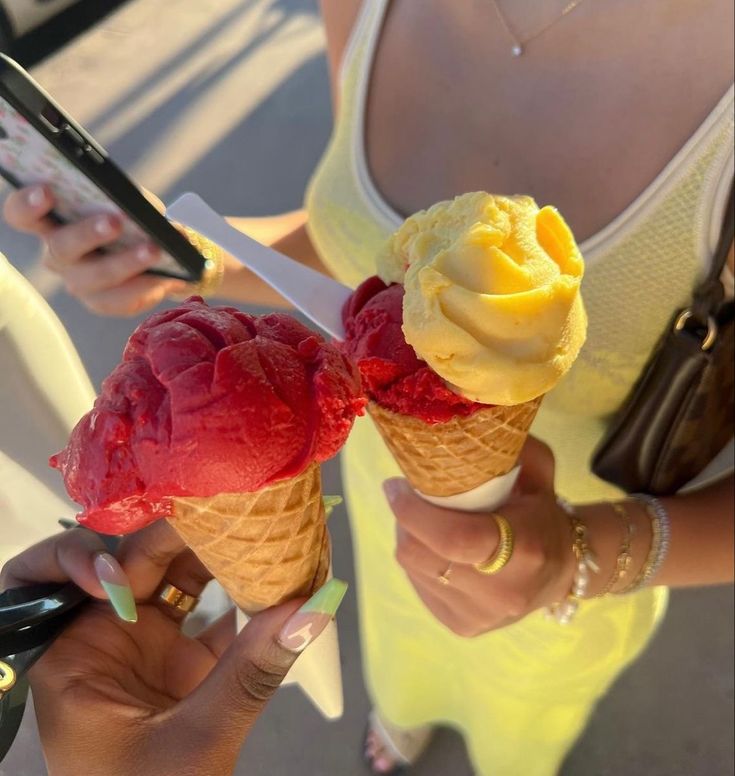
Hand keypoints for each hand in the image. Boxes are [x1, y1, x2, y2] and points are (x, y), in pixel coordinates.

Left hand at [0, 522, 337, 775]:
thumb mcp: (196, 740)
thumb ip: (253, 671)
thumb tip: (315, 607)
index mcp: (73, 658)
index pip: (48, 584)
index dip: (74, 557)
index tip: (123, 571)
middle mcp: (106, 639)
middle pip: (126, 563)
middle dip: (172, 534)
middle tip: (222, 512)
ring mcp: (149, 645)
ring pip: (172, 575)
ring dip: (213, 551)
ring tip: (255, 524)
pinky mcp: (186, 657)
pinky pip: (212, 607)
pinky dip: (241, 588)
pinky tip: (274, 566)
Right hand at [3, 184, 185, 314]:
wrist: (154, 251)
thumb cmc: (130, 218)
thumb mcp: (129, 201)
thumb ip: (128, 200)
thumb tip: (144, 212)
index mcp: (50, 222)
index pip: (22, 214)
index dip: (28, 204)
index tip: (46, 191)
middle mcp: (58, 255)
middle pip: (62, 247)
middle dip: (89, 233)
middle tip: (116, 221)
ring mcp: (79, 282)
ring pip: (96, 277)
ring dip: (127, 263)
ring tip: (156, 250)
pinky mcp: (103, 303)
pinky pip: (122, 300)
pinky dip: (149, 285)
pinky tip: (171, 276)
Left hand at [385, 437, 574, 636]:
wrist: (565, 570)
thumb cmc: (542, 512)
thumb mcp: (539, 472)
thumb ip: (511, 448)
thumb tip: (467, 423)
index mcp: (524, 551)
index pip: (454, 539)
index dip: (414, 512)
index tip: (395, 485)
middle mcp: (500, 592)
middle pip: (422, 556)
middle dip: (404, 520)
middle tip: (405, 495)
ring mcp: (479, 616)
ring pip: (414, 570)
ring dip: (408, 538)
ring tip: (421, 519)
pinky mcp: (462, 627)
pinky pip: (419, 587)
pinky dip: (418, 562)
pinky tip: (433, 547)